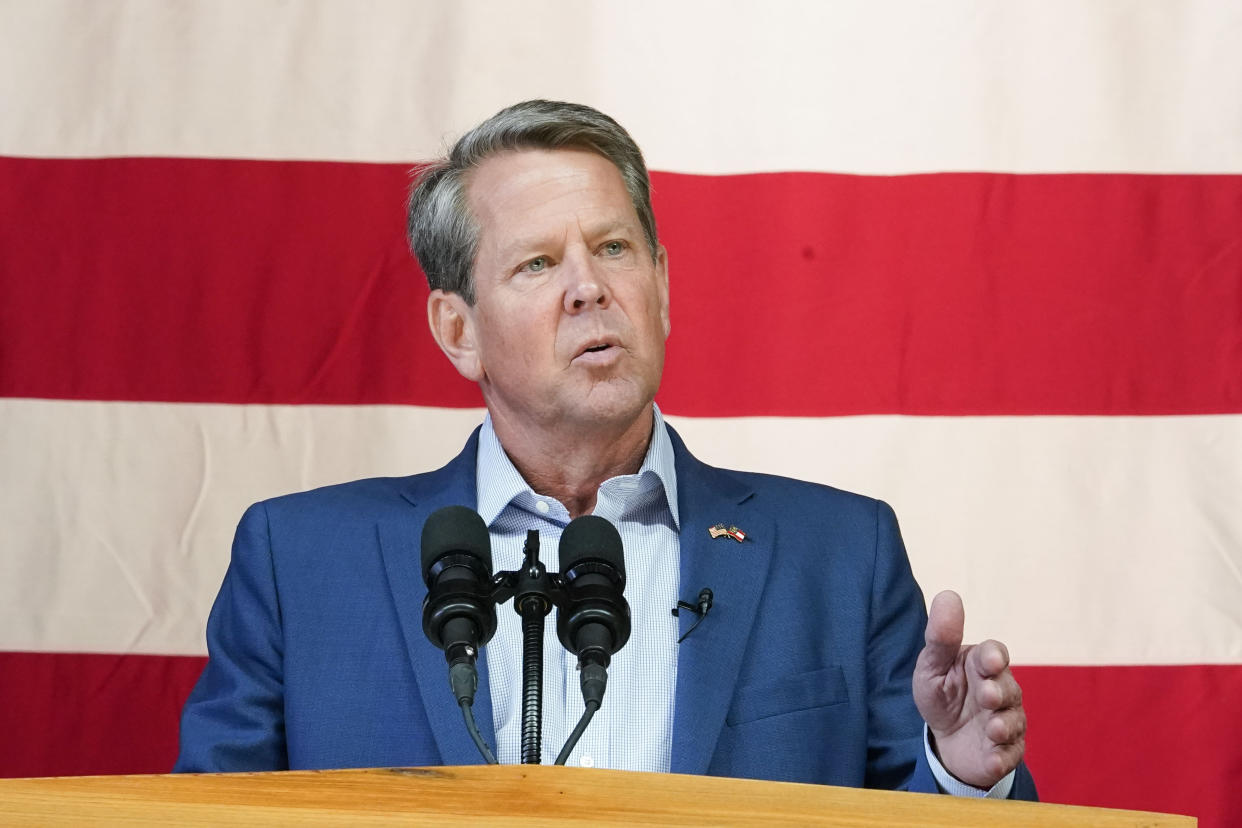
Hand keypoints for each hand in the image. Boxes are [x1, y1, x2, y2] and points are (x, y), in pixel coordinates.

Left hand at [912, 590, 1026, 788]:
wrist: (945, 739)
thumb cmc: (941, 693)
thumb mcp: (932, 667)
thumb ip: (940, 637)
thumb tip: (948, 595)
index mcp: (982, 665)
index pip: (994, 654)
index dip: (994, 657)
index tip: (990, 661)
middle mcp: (1001, 691)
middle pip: (1008, 688)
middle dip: (999, 691)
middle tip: (987, 695)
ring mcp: (1007, 721)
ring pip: (1013, 721)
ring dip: (1004, 724)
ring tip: (992, 728)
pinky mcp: (1006, 751)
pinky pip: (1009, 754)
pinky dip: (1002, 757)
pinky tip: (992, 758)